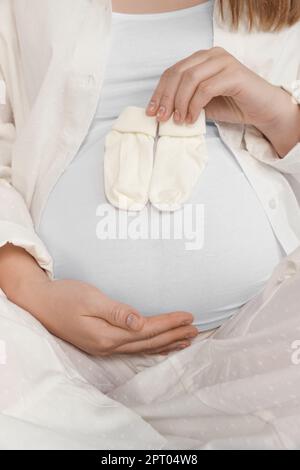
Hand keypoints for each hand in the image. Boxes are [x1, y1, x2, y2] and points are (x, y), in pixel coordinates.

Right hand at [18, 278, 197, 355]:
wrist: (40, 303)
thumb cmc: (64, 296)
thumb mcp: (90, 299)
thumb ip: (116, 312)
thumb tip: (140, 322)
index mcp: (107, 335)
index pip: (147, 331)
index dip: (169, 324)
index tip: (189, 316)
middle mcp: (108, 346)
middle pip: (149, 342)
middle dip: (174, 335)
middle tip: (196, 329)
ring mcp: (104, 347)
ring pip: (143, 348)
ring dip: (166, 343)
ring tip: (186, 340)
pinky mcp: (102, 343)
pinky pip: (133, 347)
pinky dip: (151, 346)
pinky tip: (159, 346)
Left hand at [146, 47, 299, 155]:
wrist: (262, 110)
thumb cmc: (233, 106)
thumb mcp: (201, 104)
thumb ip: (184, 101)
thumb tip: (161, 111)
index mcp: (201, 59)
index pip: (172, 72)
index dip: (159, 92)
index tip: (151, 112)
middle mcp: (211, 55)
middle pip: (178, 73)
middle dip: (166, 98)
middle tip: (161, 118)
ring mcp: (223, 62)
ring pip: (190, 79)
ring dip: (180, 103)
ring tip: (178, 121)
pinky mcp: (233, 74)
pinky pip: (206, 88)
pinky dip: (195, 106)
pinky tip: (192, 119)